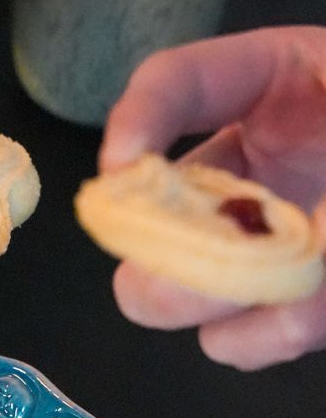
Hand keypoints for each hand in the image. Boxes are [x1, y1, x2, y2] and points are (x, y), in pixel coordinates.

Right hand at [98, 25, 325, 369]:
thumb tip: (285, 255)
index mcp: (280, 83)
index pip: (177, 83)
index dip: (139, 117)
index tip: (123, 170)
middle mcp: (257, 165)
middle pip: (155, 206)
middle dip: (155, 237)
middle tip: (175, 258)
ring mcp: (268, 238)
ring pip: (182, 283)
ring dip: (202, 293)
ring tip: (239, 293)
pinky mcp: (295, 301)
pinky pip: (248, 334)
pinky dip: (262, 335)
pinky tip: (278, 328)